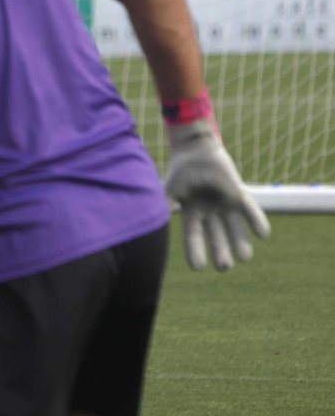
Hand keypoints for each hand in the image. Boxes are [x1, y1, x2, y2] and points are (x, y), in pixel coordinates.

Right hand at [165, 119, 269, 270]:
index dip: (195, 252)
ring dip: (240, 242)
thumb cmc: (180, 169)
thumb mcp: (168, 190)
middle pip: (217, 237)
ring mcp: (225, 203)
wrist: (195, 148)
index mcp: (192, 214)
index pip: (193, 237)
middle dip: (221, 253)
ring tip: (245, 257)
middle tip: (225, 267)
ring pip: (235, 227)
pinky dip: (256, 221)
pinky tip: (263, 235)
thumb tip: (152, 226)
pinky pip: (250, 208)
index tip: (198, 267)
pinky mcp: (238, 192)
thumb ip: (163, 208)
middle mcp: (210, 212)